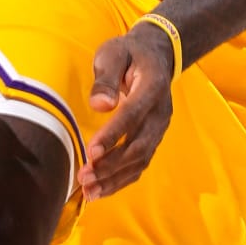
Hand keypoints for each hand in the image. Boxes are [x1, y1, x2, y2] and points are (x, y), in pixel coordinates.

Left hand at [80, 25, 176, 200]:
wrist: (156, 55)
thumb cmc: (128, 53)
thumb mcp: (114, 53)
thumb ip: (106, 78)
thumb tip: (99, 106)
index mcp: (153, 87)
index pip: (133, 115)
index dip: (113, 135)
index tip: (92, 153)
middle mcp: (161, 112)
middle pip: (139, 145)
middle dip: (111, 165)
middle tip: (84, 177)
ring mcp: (160, 128)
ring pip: (140, 160)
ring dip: (115, 178)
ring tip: (89, 191)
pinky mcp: (153, 138)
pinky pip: (140, 164)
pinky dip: (121, 180)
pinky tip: (100, 190)